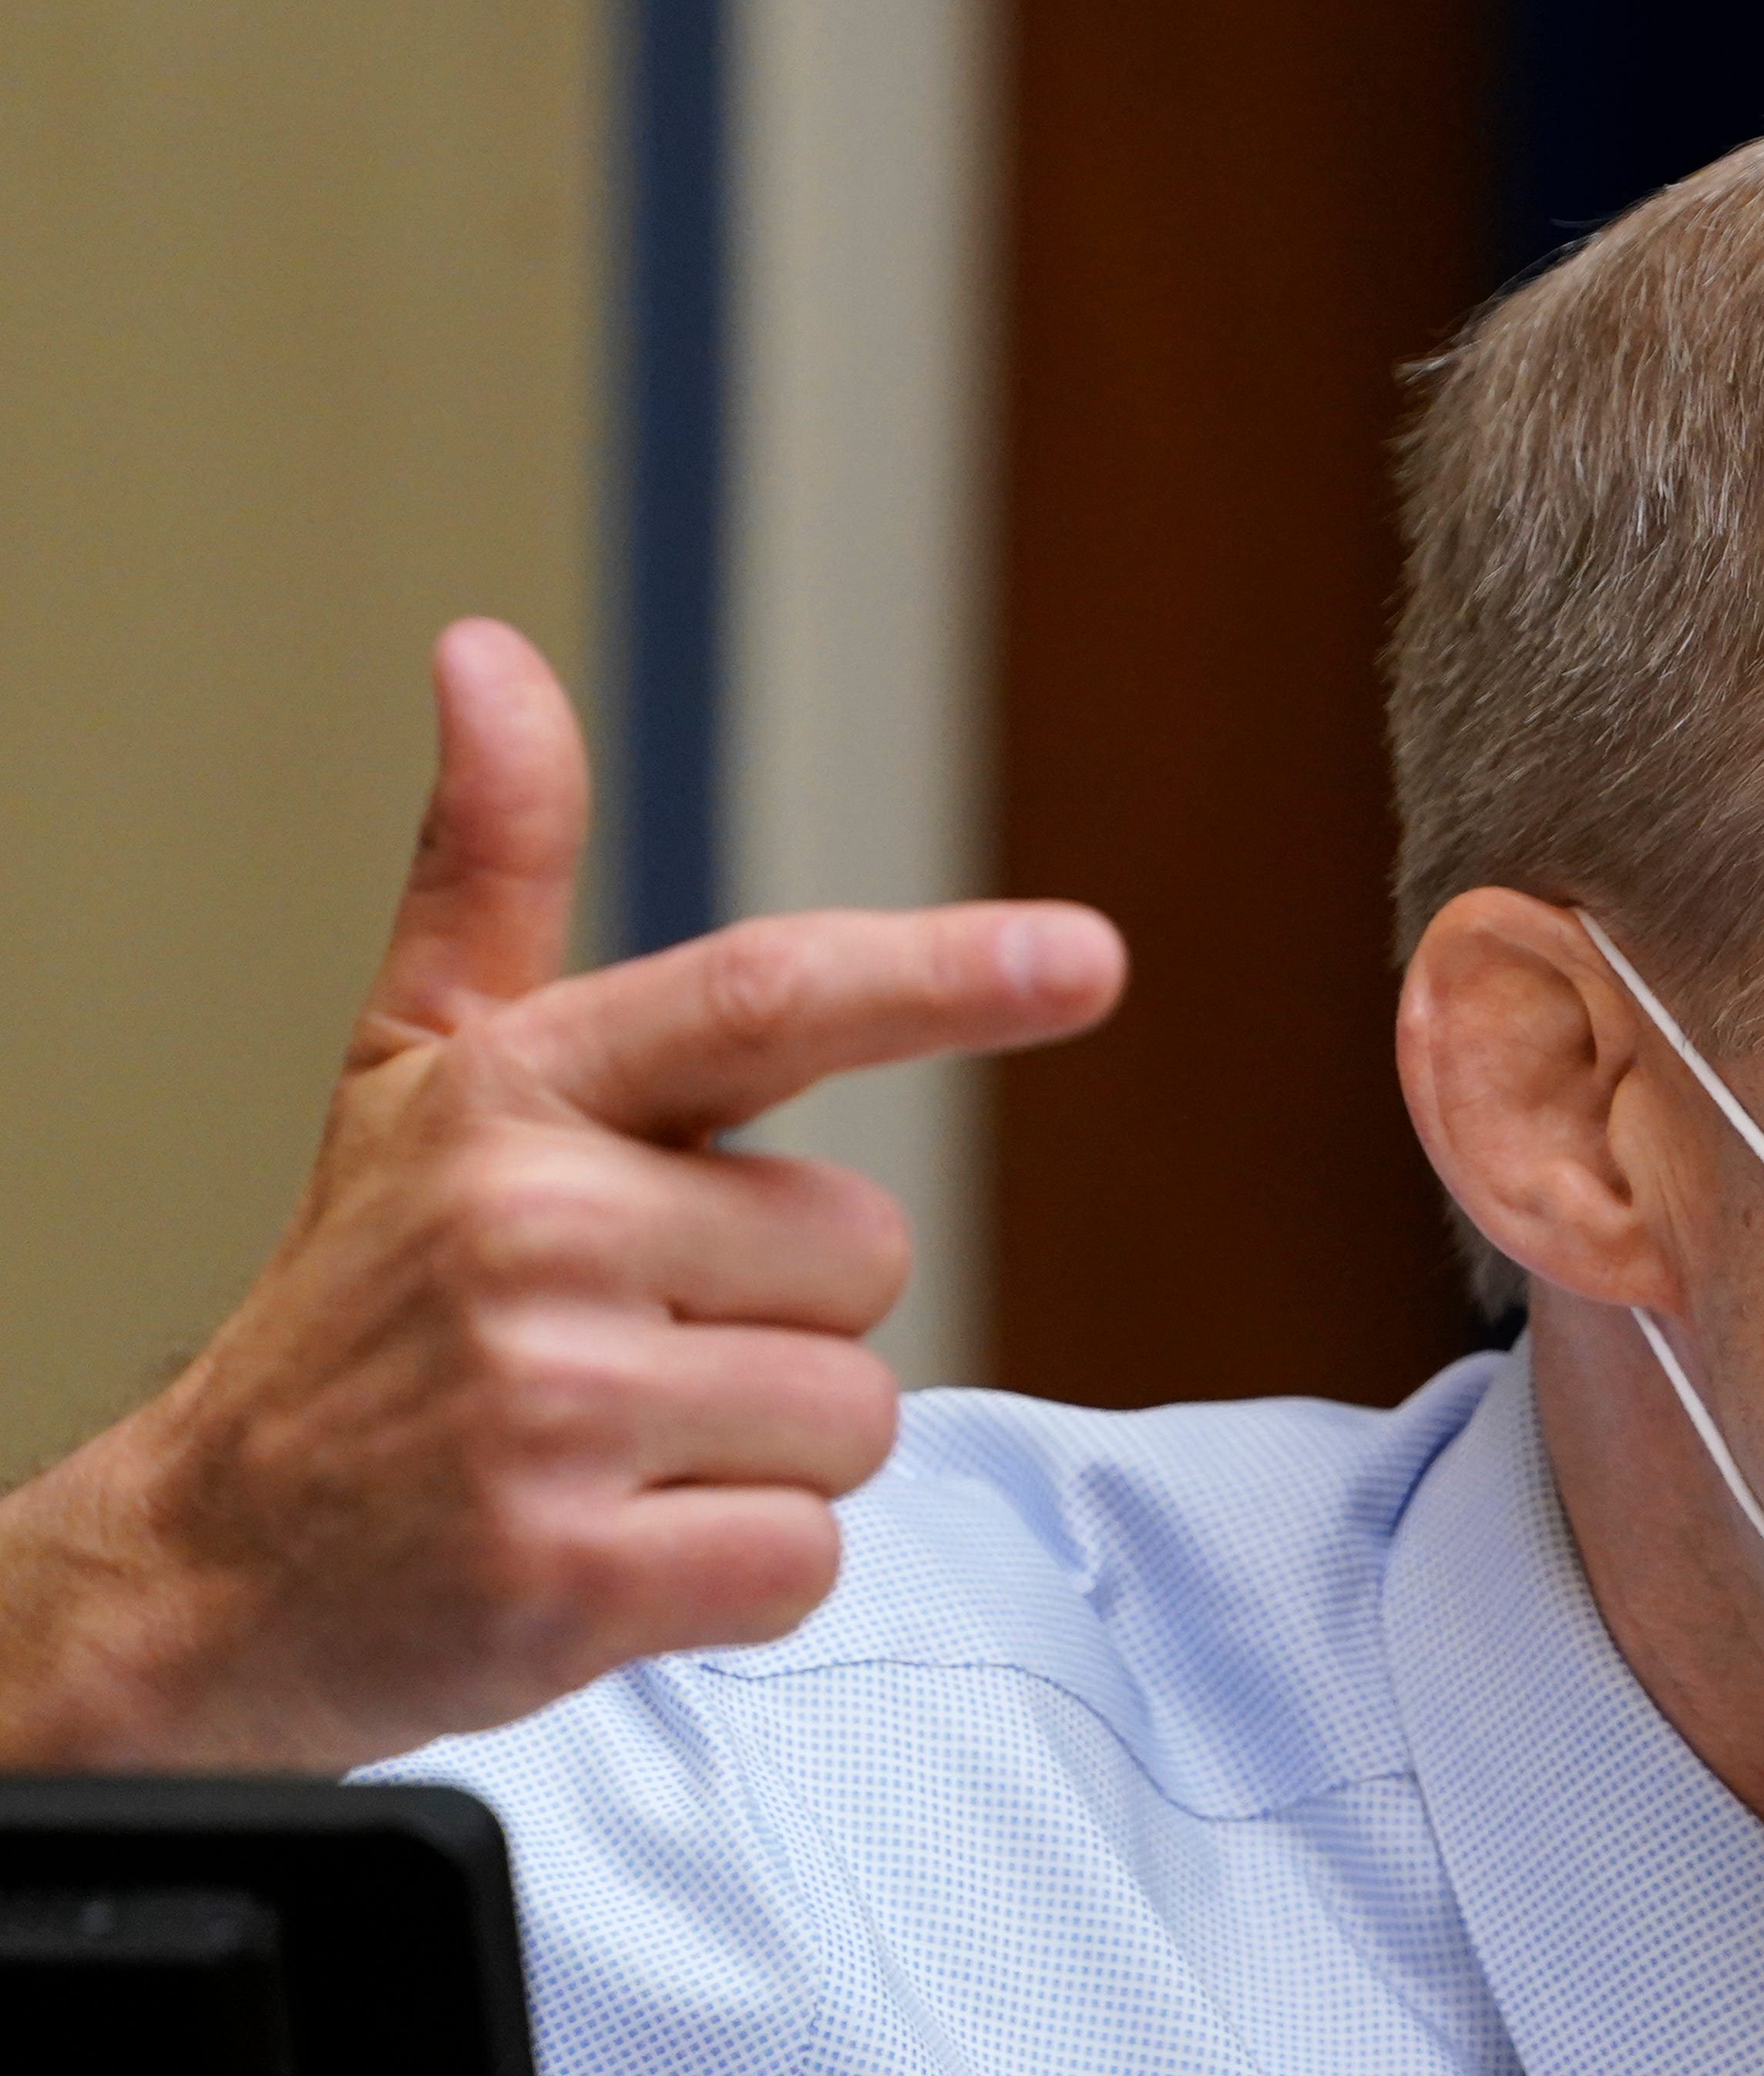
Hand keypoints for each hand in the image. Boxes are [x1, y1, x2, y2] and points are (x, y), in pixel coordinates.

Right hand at [0, 621, 1124, 1770]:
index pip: (767, 998)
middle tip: (631, 1347)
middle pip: (867, 1256)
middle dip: (787, 1316)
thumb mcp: (415, 1068)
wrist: (202, 1567)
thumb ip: (496, 867)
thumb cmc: (359, 1303)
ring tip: (610, 1452)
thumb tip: (489, 657)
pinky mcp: (569, 1578)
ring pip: (853, 1413)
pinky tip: (608, 1552)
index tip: (1089, 959)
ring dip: (765, 1453)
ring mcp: (549, 1408)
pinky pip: (806, 1556)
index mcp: (521, 1089)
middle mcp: (533, 1229)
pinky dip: (739, 1575)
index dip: (943, 975)